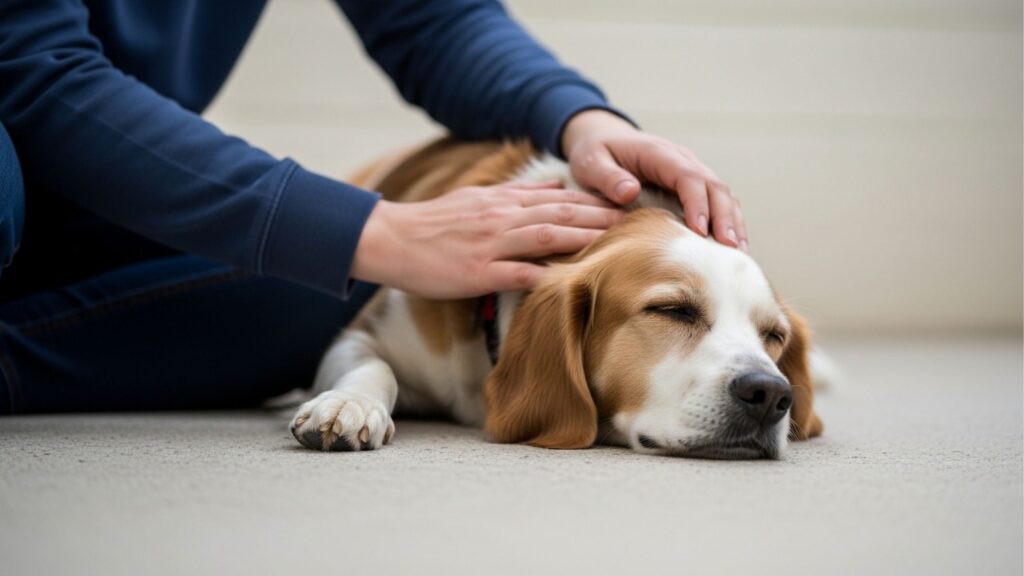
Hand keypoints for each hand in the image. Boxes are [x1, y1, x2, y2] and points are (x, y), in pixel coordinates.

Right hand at [351, 180, 623, 298]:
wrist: (392, 238)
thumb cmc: (435, 222)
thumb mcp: (479, 197)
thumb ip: (520, 193)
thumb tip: (556, 182)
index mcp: (504, 201)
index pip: (559, 199)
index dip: (595, 201)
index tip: (626, 204)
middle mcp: (502, 218)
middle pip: (561, 215)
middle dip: (601, 218)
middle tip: (636, 222)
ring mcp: (491, 244)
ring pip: (545, 237)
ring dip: (582, 239)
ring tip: (614, 243)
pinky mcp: (478, 271)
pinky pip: (516, 273)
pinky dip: (544, 275)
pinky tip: (568, 280)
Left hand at [561, 109, 746, 250]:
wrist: (603, 140)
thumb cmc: (596, 153)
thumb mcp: (590, 161)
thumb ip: (607, 177)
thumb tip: (630, 193)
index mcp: (660, 153)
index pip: (688, 177)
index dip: (698, 204)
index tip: (700, 231)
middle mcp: (682, 160)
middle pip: (714, 186)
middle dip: (725, 218)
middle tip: (730, 251)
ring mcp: (691, 173)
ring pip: (723, 195)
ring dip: (733, 224)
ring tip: (740, 256)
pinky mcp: (693, 187)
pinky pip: (717, 203)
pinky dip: (728, 224)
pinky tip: (732, 250)